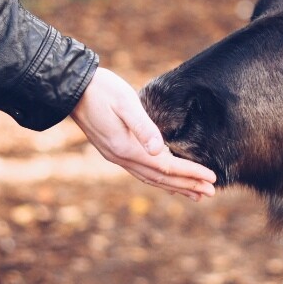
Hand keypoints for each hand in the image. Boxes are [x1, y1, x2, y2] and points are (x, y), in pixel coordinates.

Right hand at [70, 69, 216, 201]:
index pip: (167, 166)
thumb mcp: (125, 102)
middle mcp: (122, 158)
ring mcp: (116, 157)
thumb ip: (143, 126)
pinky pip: (141, 172)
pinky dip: (158, 179)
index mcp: (127, 147)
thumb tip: (160, 149)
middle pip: (161, 178)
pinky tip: (166, 180)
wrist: (71, 89)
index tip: (211, 177)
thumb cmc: (102, 90)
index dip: (190, 173)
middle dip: (187, 186)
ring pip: (150, 179)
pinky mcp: (113, 151)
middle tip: (211, 192)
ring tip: (195, 194)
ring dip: (174, 187)